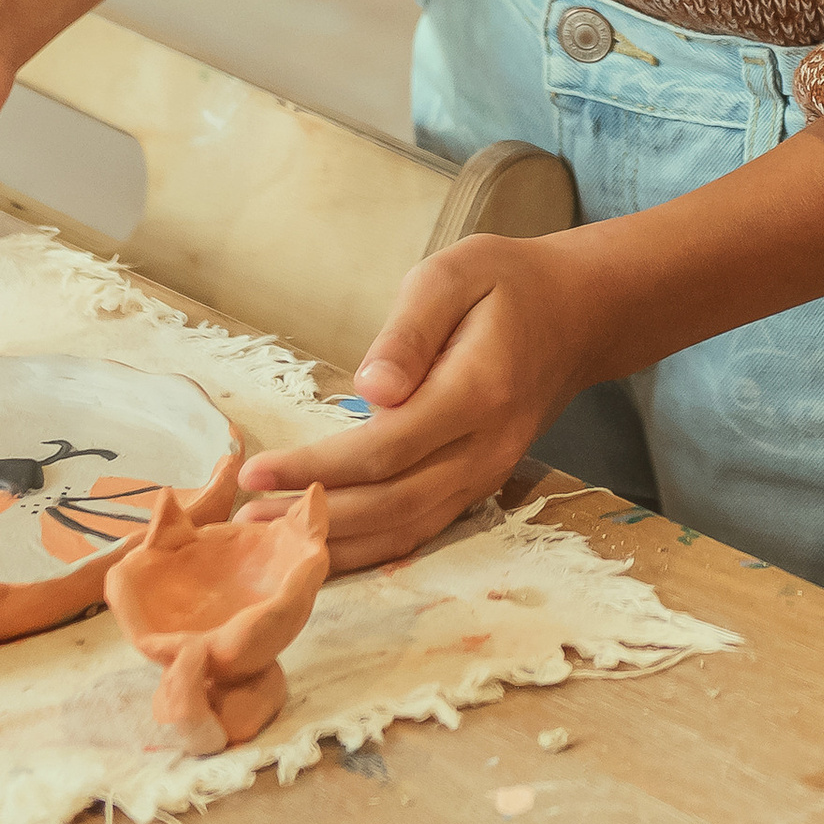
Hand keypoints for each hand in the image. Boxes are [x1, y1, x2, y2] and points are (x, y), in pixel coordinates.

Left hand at [237, 235, 592, 570]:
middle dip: (317, 517)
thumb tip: (368, 389)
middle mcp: (487, 446)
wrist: (577, 313)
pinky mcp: (481, 483)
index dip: (317, 469)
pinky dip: (373, 547)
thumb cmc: (506, 283)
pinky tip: (327, 549)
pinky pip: (425, 528)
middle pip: (393, 502)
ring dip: (340, 544)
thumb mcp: (454, 274)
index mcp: (478, 391)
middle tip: (245, 521)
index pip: (386, 448)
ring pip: (409, 529)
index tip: (256, 472)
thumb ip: (409, 331)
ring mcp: (489, 473)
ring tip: (273, 544)